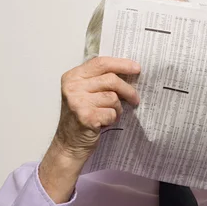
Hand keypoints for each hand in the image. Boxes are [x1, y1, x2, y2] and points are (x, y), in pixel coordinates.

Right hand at [40, 57, 140, 202]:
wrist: (69, 143)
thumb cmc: (83, 116)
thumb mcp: (86, 93)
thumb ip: (101, 80)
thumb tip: (130, 72)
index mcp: (73, 76)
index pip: (101, 63)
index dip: (121, 64)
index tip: (137, 68)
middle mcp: (73, 87)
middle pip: (111, 79)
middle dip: (128, 90)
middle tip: (135, 99)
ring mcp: (78, 102)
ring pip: (113, 98)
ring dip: (117, 108)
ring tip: (109, 114)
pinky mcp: (85, 116)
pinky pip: (112, 113)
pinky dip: (113, 119)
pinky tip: (104, 122)